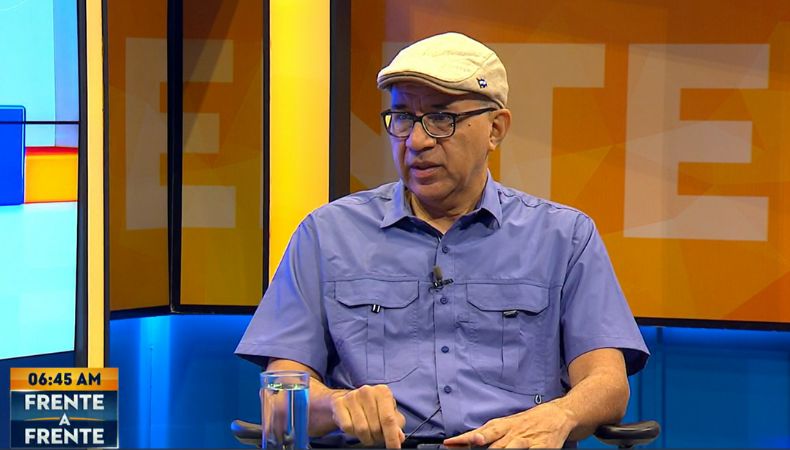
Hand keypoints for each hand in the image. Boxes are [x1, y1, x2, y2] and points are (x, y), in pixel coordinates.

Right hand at [331, 384, 405, 447]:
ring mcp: (352, 396)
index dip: (392, 437)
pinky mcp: (339, 403)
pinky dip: (352, 432)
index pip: (388, 419)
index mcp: (382, 392)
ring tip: (366, 432)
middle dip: (377, 437)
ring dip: (365, 437)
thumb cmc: (372, 408)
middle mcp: (367, 391)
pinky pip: (347, 427)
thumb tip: (399, 437)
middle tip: (376, 436)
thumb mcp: (387, 413)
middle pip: (375, 426)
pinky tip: (354, 426)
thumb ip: (396, 425)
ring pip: (361, 429)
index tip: (394, 449)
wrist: (348, 400)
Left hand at [443, 402, 575, 448]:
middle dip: (480, 445)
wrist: (558, 414)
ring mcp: (527, 440)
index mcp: (502, 425)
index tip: (449, 443)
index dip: (465, 438)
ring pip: (512, 447)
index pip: (480, 432)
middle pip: (493, 441)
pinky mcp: (542, 447)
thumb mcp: (507, 423)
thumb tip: (468, 440)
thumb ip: (489, 433)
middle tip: (466, 447)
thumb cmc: (528, 421)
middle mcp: (513, 432)